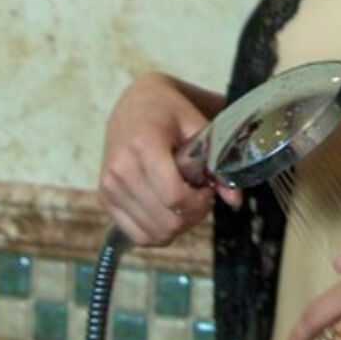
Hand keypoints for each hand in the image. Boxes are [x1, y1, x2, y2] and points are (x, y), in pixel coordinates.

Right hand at [97, 74, 242, 248]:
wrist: (134, 104)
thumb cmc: (170, 111)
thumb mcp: (198, 126)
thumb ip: (217, 162)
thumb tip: (235, 200)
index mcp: (143, 146)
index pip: (173, 196)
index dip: (199, 203)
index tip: (208, 189)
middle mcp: (120, 170)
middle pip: (166, 220)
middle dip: (192, 216)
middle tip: (200, 198)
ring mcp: (109, 187)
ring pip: (153, 234)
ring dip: (177, 226)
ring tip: (184, 202)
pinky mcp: (104, 199)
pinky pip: (137, 236)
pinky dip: (158, 232)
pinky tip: (168, 212)